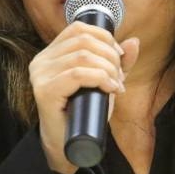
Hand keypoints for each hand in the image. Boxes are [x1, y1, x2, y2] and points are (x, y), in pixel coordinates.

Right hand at [29, 22, 139, 173]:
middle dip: (110, 56)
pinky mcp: (44, 91)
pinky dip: (100, 78)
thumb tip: (134, 41)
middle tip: (120, 77)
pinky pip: (77, 74)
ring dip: (108, 69)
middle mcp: (41, 60)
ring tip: (116, 85)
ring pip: (82, 56)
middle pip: (83, 40)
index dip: (104, 37)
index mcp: (51, 54)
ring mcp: (40, 75)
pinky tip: (110, 89)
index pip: (78, 28)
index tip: (119, 57)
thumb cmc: (84, 112)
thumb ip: (117, 63)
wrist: (69, 145)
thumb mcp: (104, 82)